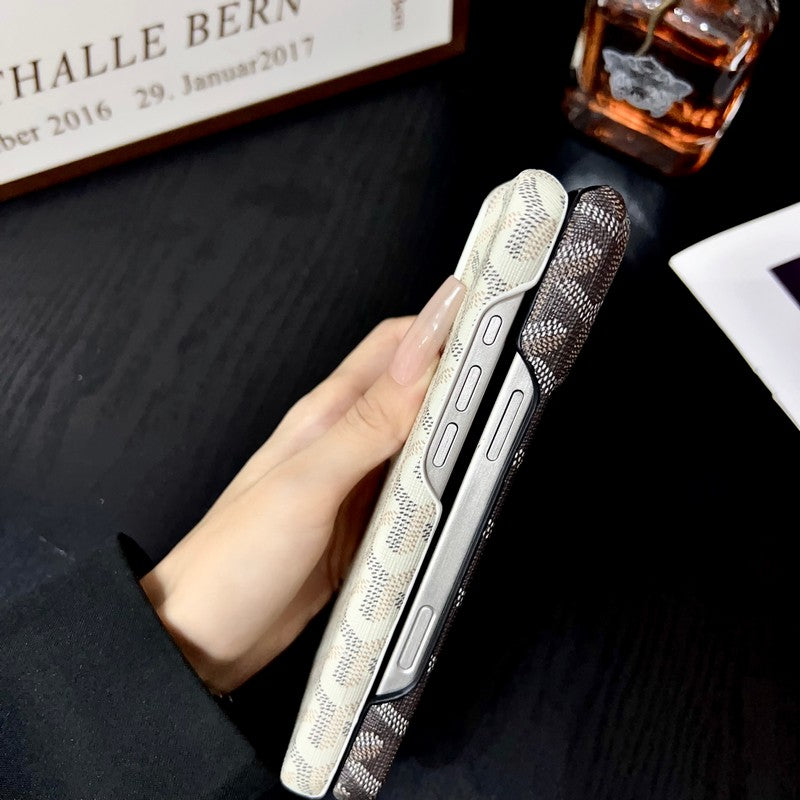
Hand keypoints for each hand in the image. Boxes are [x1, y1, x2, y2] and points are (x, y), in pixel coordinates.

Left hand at [140, 277, 464, 693]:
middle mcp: (343, 442)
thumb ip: (368, 424)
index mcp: (325, 416)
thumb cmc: (234, 558)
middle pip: (415, 389)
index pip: (394, 345)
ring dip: (459, 426)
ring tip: (503, 416)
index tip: (492, 310)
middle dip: (464, 371)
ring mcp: (355, 484)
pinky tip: (465, 486)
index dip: (442, 323)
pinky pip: (416, 490)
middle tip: (516, 363)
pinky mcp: (364, 525)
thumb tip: (423, 359)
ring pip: (421, 439)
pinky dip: (447, 482)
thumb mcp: (307, 485)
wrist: (203, 637)